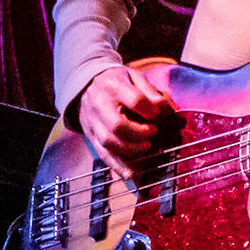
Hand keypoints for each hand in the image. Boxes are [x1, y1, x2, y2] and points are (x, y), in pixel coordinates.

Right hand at [75, 64, 181, 179]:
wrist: (86, 84)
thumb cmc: (115, 81)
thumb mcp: (132, 75)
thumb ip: (149, 90)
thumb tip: (163, 106)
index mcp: (112, 85)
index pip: (134, 100)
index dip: (150, 110)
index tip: (158, 114)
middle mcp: (99, 104)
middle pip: (117, 125)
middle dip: (139, 133)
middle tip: (153, 132)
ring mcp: (93, 122)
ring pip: (109, 142)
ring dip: (131, 149)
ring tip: (147, 147)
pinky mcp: (91, 136)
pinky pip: (103, 154)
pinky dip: (117, 166)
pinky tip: (131, 174)